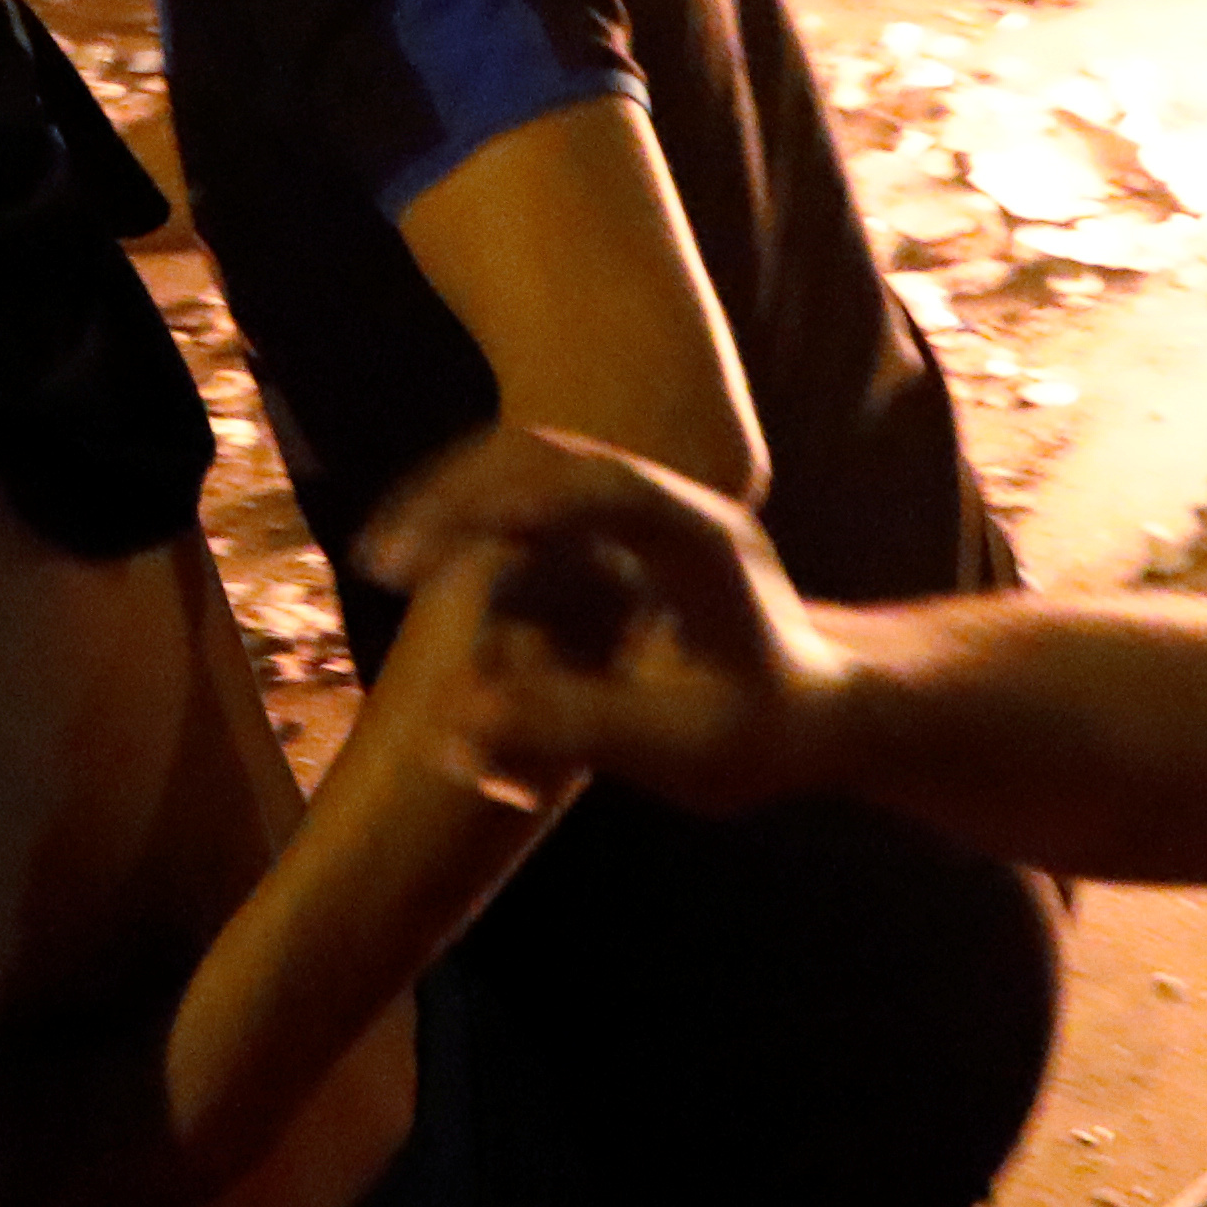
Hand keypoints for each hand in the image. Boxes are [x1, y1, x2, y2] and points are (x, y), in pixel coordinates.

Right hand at [353, 426, 858, 817]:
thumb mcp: (686, 748)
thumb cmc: (768, 735)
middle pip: (542, 458)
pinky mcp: (609, 536)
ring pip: (524, 470)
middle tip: (383, 559)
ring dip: (454, 507)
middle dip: (455, 498)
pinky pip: (527, 510)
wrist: (823, 711)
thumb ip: (580, 727)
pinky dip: (472, 535)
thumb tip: (459, 718)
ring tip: (387, 561)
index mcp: (698, 534)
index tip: (430, 555)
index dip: (504, 510)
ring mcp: (632, 513)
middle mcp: (662, 504)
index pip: (592, 491)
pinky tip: (428, 576)